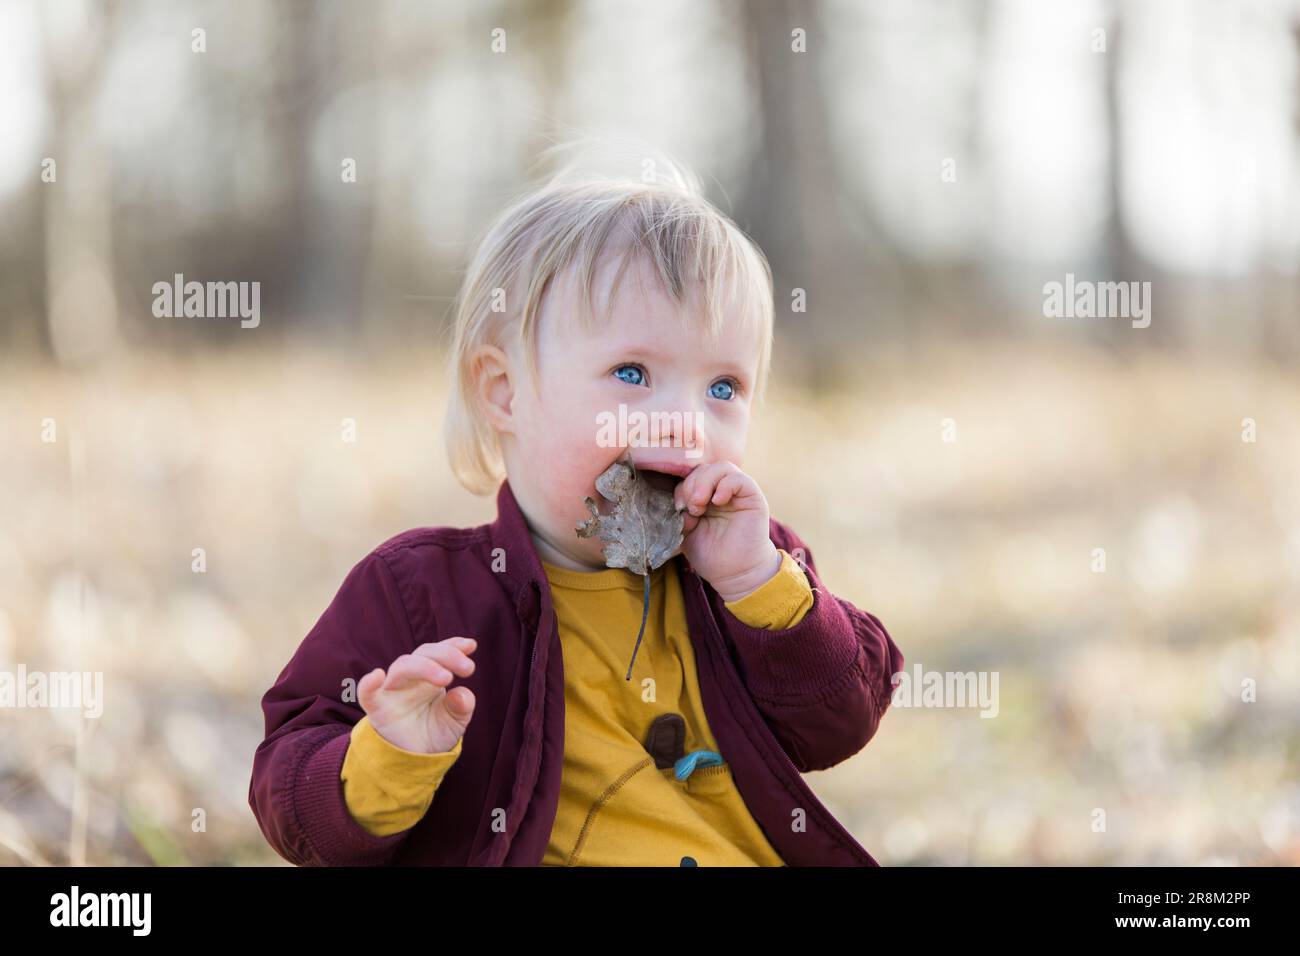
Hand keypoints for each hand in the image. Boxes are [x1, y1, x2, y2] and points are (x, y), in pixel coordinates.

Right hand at [358, 637, 476, 753]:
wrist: (413, 761)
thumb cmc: (433, 733)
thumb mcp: (455, 722)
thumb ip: (462, 707)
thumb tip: (463, 695)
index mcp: (430, 677)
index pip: (439, 653)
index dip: (453, 646)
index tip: (471, 645)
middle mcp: (411, 679)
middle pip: (423, 654)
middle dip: (447, 655)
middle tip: (469, 668)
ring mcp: (393, 691)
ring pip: (403, 666)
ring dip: (425, 666)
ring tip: (447, 678)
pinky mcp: (377, 708)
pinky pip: (367, 693)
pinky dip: (368, 683)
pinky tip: (377, 675)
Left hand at [672, 461, 780, 601]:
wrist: (735, 574)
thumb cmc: (711, 555)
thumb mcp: (687, 533)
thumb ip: (681, 514)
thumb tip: (678, 502)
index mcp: (705, 497)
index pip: (691, 476)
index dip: (682, 488)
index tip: (679, 508)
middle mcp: (721, 491)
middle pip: (703, 469)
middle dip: (691, 485)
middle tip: (691, 508)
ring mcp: (737, 493)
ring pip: (721, 467)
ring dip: (705, 482)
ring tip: (700, 504)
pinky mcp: (752, 497)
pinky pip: (739, 478)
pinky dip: (725, 485)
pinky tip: (717, 502)